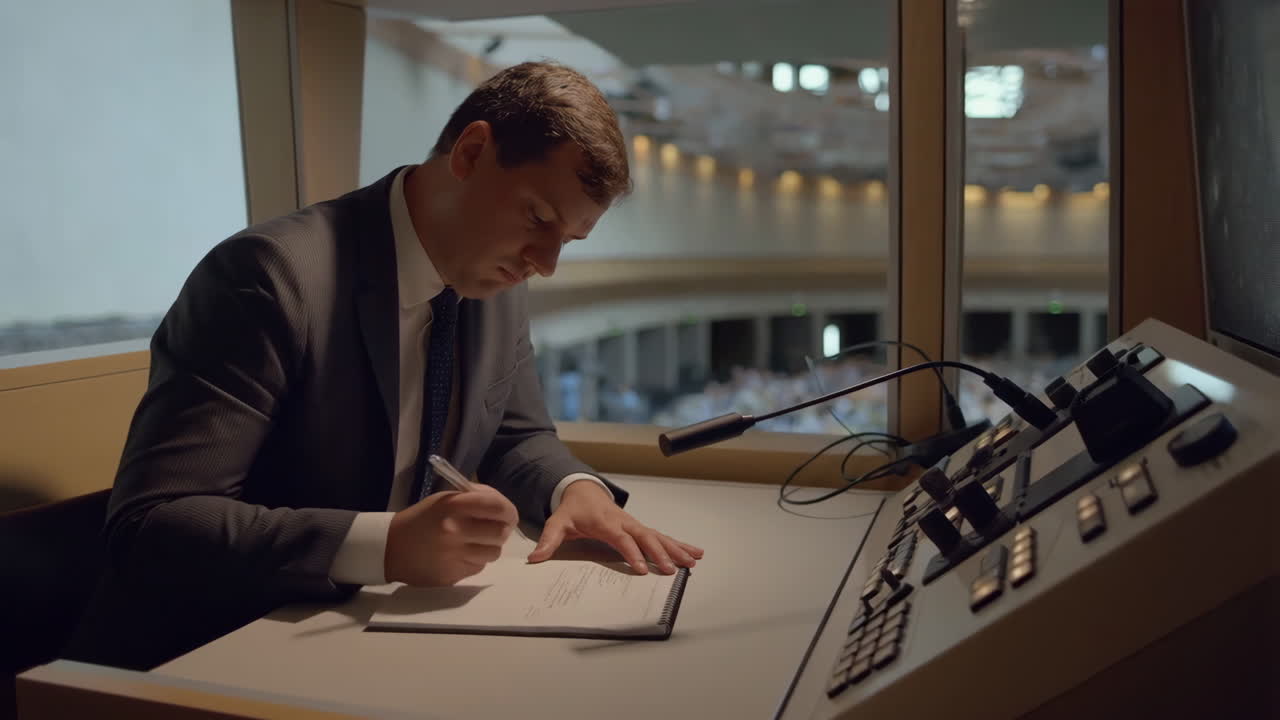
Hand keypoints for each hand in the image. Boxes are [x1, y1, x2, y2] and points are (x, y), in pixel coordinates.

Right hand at [385, 484, 517, 585]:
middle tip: (493, 529)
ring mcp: (454, 556)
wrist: (390, 548)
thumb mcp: (444, 500)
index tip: (507, 514)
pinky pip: (478, 567)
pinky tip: (460, 555)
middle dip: (501, 530)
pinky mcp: (453, 575)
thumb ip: (474, 499)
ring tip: (473, 542)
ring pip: (493, 553)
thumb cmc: (422, 519)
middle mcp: (455, 531)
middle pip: (500, 533)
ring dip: (489, 547)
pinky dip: (475, 560)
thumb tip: (502, 507)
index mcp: (453, 507)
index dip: (508, 511)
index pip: (498, 508)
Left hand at [527, 480, 703, 574]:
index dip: (631, 552)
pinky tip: (694, 553)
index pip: (621, 538)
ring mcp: (634, 524)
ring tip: (693, 561)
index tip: (641, 568)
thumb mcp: (557, 523)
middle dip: (659, 553)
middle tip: (670, 570)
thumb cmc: (572, 510)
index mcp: (605, 522)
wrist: (582, 490)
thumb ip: (548, 541)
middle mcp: (624, 522)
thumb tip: (535, 558)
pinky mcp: (640, 528)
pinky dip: (678, 544)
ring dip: (676, 548)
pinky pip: (661, 536)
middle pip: (645, 537)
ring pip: (658, 536)